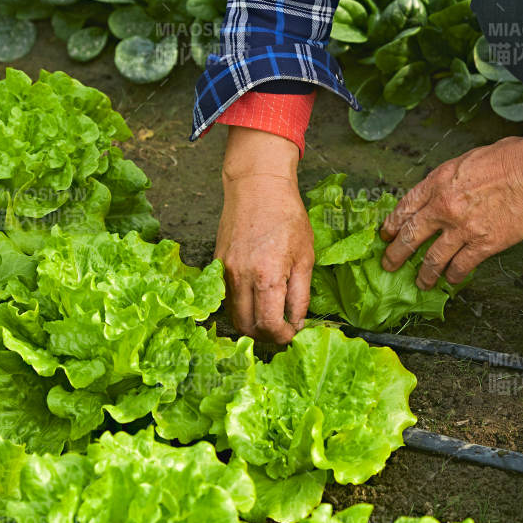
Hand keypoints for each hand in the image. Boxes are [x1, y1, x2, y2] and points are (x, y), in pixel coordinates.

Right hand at [216, 127, 314, 343]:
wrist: (257, 186)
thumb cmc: (287, 216)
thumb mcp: (305, 257)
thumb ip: (301, 295)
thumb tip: (297, 322)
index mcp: (266, 277)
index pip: (268, 325)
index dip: (282, 337)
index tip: (293, 333)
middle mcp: (240, 278)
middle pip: (246, 328)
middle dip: (266, 336)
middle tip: (282, 330)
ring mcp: (224, 272)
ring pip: (233, 315)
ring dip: (251, 324)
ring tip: (271, 317)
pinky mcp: (216, 264)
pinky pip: (226, 297)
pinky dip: (240, 306)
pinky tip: (257, 299)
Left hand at [380, 126, 522, 288]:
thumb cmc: (510, 158)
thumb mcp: (468, 159)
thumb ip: (452, 179)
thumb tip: (448, 190)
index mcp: (438, 181)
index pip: (406, 207)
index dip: (393, 224)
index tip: (386, 234)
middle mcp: (444, 207)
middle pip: (412, 236)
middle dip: (396, 254)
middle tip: (389, 264)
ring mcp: (463, 228)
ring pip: (433, 259)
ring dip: (425, 274)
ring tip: (421, 283)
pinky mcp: (484, 244)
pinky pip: (462, 265)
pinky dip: (454, 275)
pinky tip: (451, 279)